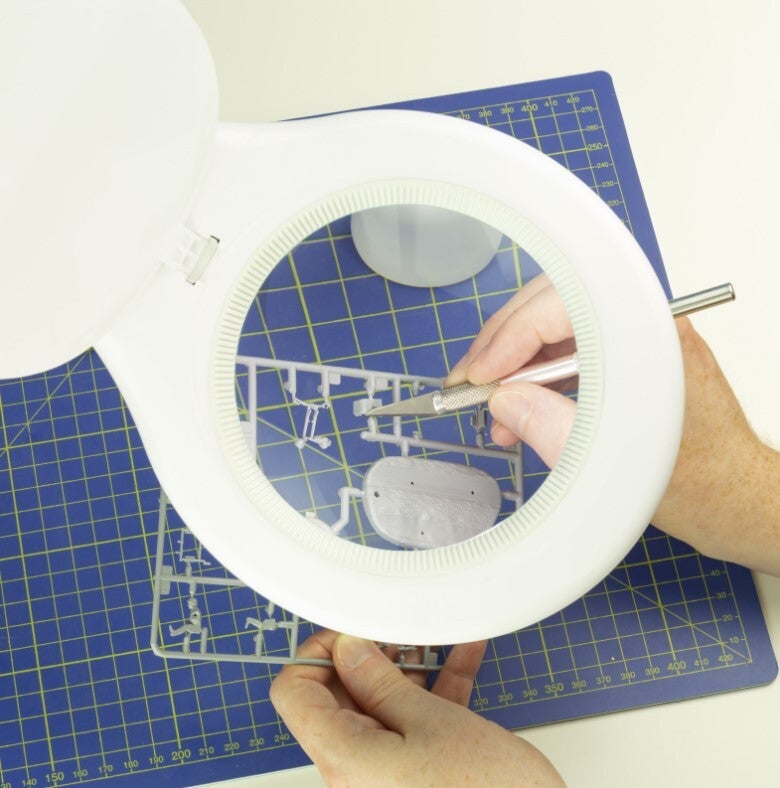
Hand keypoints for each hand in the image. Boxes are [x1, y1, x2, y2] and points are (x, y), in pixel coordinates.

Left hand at [270, 630, 564, 786]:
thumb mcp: (432, 722)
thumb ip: (380, 682)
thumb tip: (347, 649)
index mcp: (344, 757)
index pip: (294, 693)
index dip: (316, 652)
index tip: (349, 631)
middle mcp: (355, 772)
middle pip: (338, 696)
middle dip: (368, 656)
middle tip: (399, 628)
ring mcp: (386, 776)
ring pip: (379, 707)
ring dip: (407, 670)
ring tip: (433, 638)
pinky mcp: (416, 776)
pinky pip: (414, 725)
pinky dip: (435, 691)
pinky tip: (462, 659)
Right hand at [447, 274, 779, 573]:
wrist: (739, 501)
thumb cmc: (704, 484)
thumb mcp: (615, 467)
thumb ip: (552, 429)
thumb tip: (503, 401)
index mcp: (651, 338)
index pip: (561, 307)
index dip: (509, 338)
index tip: (478, 376)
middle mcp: (646, 328)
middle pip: (551, 308)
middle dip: (503, 349)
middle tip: (470, 386)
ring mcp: (637, 340)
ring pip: (555, 331)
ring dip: (515, 369)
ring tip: (495, 413)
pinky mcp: (629, 358)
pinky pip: (569, 353)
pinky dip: (537, 380)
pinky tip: (519, 413)